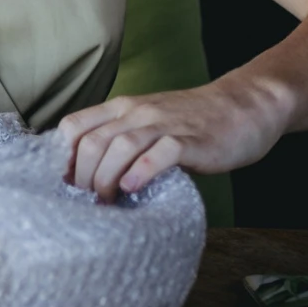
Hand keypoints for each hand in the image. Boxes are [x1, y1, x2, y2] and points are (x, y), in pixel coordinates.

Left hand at [57, 76, 291, 199]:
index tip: (66, 185)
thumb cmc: (193, 121)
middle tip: (89, 201)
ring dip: (106, 179)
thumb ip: (122, 139)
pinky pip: (159, 153)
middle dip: (84, 176)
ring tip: (107, 201)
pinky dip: (141, 171)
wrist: (244, 105)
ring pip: (119, 147)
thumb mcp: (148, 122)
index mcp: (122, 108)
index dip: (63, 158)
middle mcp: (137, 113)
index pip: (73, 126)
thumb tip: (90, 176)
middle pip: (92, 142)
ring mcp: (164, 124)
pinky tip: (133, 187)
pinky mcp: (191, 140)